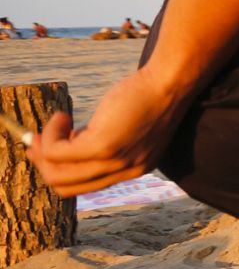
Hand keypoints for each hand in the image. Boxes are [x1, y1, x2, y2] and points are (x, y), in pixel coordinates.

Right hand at [26, 67, 184, 196]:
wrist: (171, 81)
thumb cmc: (148, 95)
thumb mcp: (125, 125)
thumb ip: (100, 140)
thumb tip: (63, 142)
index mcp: (133, 170)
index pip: (86, 187)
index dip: (60, 170)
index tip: (47, 150)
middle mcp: (125, 172)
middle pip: (66, 187)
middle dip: (44, 165)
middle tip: (36, 140)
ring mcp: (114, 162)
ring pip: (58, 174)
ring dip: (44, 148)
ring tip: (57, 122)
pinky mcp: (104, 145)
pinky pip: (57, 152)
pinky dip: (51, 134)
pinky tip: (62, 116)